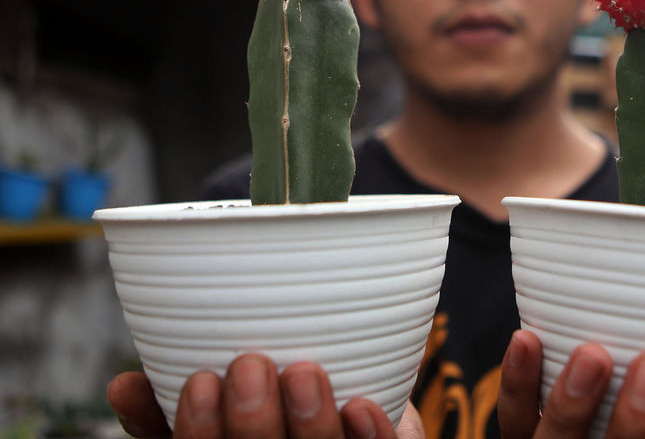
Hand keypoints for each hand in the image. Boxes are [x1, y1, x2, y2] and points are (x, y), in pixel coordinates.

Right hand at [106, 353, 425, 438]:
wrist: (362, 419)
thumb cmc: (274, 405)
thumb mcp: (215, 411)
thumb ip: (168, 406)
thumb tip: (122, 386)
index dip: (196, 429)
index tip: (199, 380)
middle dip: (251, 423)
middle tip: (250, 366)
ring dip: (309, 423)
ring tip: (304, 372)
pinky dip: (367, 433)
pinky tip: (359, 406)